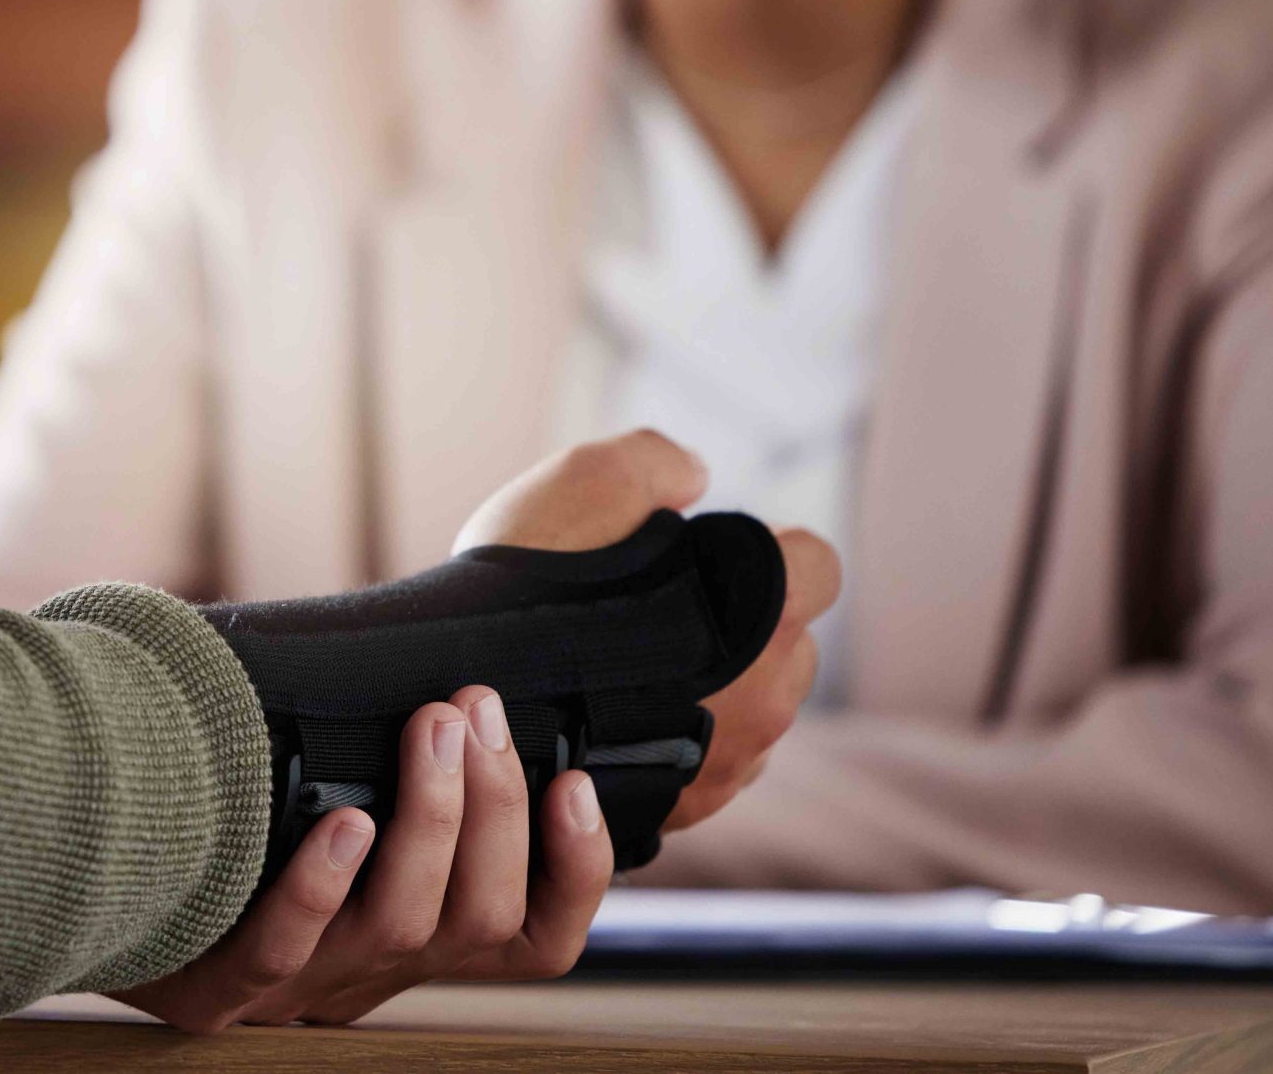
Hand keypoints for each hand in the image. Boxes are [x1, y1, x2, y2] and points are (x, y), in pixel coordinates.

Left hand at [112, 687, 613, 1031]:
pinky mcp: (212, 992)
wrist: (91, 897)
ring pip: (400, 928)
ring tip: (433, 730)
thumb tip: (470, 672)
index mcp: (414, 938)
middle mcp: (370, 973)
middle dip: (495, 808)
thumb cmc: (230, 834)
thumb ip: (398, 764)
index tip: (573, 781)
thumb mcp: (331, 809)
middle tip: (475, 709)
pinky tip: (343, 822)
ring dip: (430, 820)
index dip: (577, 872)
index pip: (537, 938)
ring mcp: (295, 990)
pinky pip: (280, 950)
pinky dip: (320, 886)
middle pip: (479, 919)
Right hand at [449, 429, 842, 834]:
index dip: (766, 548)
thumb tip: (693, 474)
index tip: (704, 549)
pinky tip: (612, 719)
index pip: (817, 566)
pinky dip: (675, 740)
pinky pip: (707, 766)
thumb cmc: (523, 594)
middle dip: (742, 625)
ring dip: (714, 688)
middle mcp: (769, 699)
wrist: (455, 704)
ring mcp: (730, 765)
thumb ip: (657, 461)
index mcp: (766, 614)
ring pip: (752, 712)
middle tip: (653, 609)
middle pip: (789, 645)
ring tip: (624, 669)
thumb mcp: (587, 479)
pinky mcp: (685, 810)